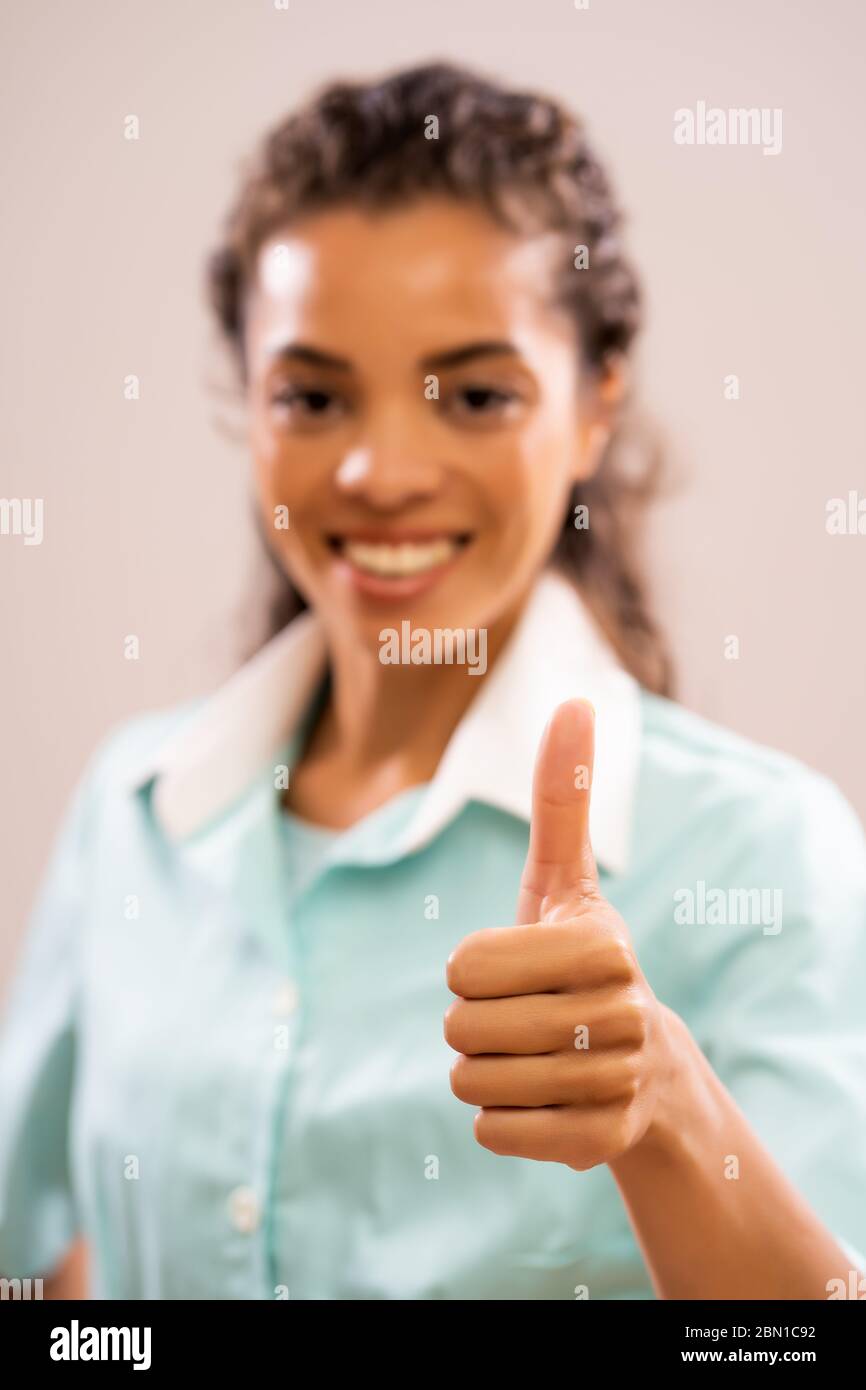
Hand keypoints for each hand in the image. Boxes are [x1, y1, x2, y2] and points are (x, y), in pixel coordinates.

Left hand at [444, 699, 676, 1169]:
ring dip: (481, 1073)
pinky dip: (498, 1120)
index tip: (508, 970)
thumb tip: (575, 700)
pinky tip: (540, 1100)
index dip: (467, 970)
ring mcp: (616, 1081)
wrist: (639, 1067)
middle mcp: (621, 1011)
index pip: (463, 967)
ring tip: (529, 1058)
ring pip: (473, 1084)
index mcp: (602, 943)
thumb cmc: (577, 958)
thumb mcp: (563, 880)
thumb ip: (561, 796)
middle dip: (470, 1025)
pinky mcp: (602, 1143)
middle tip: (518, 1019)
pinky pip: (492, 1133)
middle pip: (462, 1029)